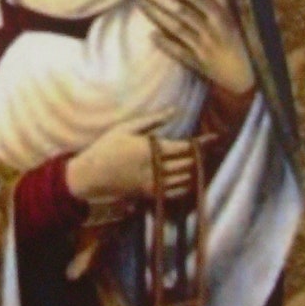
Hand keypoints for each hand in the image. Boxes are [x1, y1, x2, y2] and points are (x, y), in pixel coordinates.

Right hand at [66, 117, 197, 203]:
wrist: (90, 176)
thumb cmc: (106, 147)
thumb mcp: (126, 128)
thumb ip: (152, 120)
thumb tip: (174, 111)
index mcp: (150, 150)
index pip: (184, 148)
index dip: (201, 143)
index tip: (214, 138)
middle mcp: (154, 169)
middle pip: (186, 164)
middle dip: (199, 156)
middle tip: (209, 149)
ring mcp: (152, 184)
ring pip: (183, 179)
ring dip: (193, 170)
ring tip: (200, 161)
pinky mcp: (148, 194)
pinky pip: (174, 192)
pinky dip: (184, 186)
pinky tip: (187, 179)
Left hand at [139, 0, 254, 94]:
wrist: (244, 74)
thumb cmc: (237, 38)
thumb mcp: (231, 13)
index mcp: (221, 14)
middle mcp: (212, 30)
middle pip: (181, 10)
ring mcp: (203, 47)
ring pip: (176, 28)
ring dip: (157, 14)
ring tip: (141, 2)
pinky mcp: (197, 63)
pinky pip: (178, 52)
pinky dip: (165, 43)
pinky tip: (151, 35)